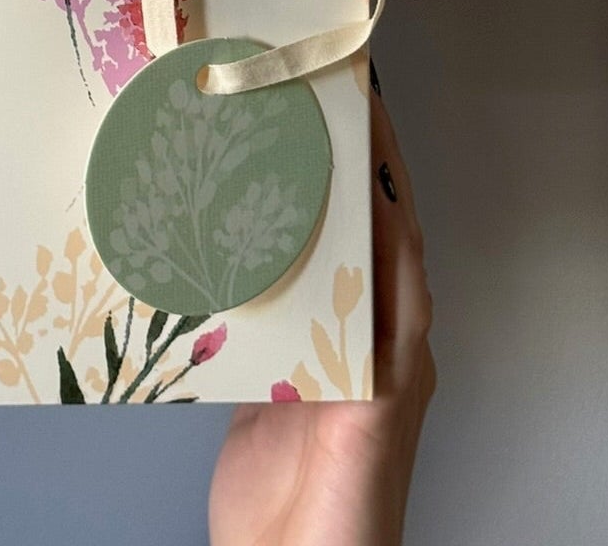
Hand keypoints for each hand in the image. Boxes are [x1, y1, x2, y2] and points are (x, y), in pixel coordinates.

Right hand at [208, 72, 434, 545]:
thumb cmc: (349, 513)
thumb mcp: (366, 426)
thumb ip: (368, 355)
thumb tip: (371, 277)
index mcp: (397, 344)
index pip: (398, 233)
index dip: (387, 167)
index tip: (365, 102)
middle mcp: (359, 337)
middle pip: (350, 232)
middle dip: (332, 167)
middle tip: (297, 103)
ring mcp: (313, 353)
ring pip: (302, 256)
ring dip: (283, 202)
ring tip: (248, 145)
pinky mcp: (269, 376)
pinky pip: (259, 299)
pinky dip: (240, 255)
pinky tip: (208, 229)